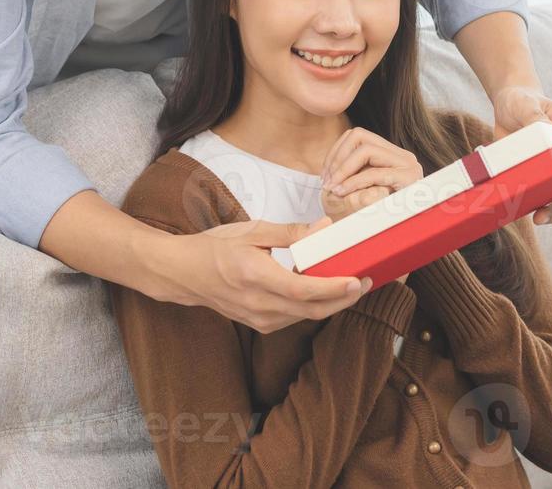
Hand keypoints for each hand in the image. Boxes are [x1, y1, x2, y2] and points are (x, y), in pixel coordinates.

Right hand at [159, 217, 370, 332]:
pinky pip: (295, 317)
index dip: (333, 288)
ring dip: (332, 303)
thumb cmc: (215, 247)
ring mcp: (259, 318)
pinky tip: (324, 290)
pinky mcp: (261, 324)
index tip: (357, 280)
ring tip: (351, 283)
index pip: (303, 290)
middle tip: (367, 281)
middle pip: (312, 309)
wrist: (184, 273)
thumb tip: (324, 227)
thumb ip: (290, 232)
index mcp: (255, 276)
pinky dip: (314, 305)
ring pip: (306, 316)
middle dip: (344, 298)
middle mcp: (258, 304)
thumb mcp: (252, 231)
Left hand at [319, 127, 424, 221]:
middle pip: (359, 135)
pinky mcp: (409, 179)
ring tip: (333, 186)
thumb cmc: (370, 216)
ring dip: (343, 168)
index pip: (358, 135)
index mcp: (391, 155)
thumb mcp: (356, 189)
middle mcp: (402, 156)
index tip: (325, 174)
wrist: (391, 239)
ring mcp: (408, 166)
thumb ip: (349, 169)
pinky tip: (342, 192)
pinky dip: (354, 182)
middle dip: (337, 157)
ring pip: (366, 150)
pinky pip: (374, 174)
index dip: (336, 151)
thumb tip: (333, 157)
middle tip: (326, 180)